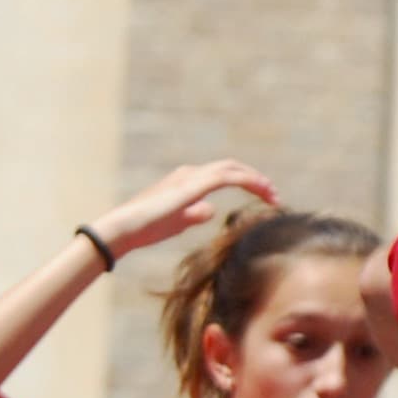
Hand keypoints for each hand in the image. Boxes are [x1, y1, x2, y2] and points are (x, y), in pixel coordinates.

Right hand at [89, 159, 277, 259]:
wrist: (123, 229)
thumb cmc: (145, 228)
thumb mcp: (176, 222)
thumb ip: (193, 214)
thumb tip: (211, 209)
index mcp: (186, 180)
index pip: (222, 174)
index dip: (246, 181)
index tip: (264, 197)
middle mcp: (190, 173)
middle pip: (231, 168)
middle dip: (255, 179)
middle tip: (274, 195)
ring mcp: (190, 177)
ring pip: (232, 169)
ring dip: (256, 180)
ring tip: (273, 195)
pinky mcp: (193, 185)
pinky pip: (228, 177)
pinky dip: (248, 180)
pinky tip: (262, 190)